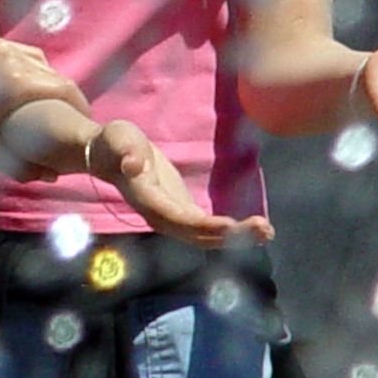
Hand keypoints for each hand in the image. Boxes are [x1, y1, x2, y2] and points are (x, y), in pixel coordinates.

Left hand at [0, 40, 89, 172]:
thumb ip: (20, 165)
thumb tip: (53, 177)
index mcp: (13, 80)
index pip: (63, 89)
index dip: (80, 107)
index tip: (86, 124)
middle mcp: (11, 56)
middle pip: (56, 77)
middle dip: (68, 99)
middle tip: (73, 122)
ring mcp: (1, 46)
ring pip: (44, 65)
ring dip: (52, 84)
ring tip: (55, 109)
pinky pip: (28, 56)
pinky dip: (36, 72)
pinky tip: (33, 90)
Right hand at [91, 119, 272, 248]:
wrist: (109, 156)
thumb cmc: (114, 144)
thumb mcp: (119, 139)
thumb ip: (126, 151)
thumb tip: (133, 164)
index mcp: (148, 200)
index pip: (178, 219)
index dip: (204, 226)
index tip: (231, 226)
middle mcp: (161, 217)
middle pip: (197, 235)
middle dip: (230, 236)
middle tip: (264, 230)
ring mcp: (172, 218)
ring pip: (205, 236)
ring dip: (237, 237)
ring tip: (267, 232)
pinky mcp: (182, 213)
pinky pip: (207, 229)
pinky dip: (231, 232)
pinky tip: (254, 229)